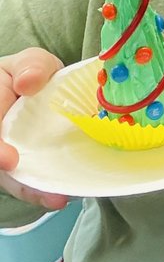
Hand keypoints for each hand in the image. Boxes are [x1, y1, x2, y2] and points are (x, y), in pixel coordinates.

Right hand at [0, 48, 68, 209]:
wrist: (33, 88)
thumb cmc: (28, 76)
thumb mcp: (30, 62)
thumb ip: (32, 65)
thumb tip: (29, 82)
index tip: (10, 160)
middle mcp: (1, 140)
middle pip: (2, 165)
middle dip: (18, 181)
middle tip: (48, 193)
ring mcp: (7, 156)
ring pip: (13, 179)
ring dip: (33, 191)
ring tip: (57, 199)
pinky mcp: (25, 168)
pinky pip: (28, 183)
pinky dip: (41, 191)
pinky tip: (60, 196)